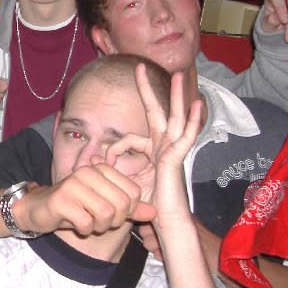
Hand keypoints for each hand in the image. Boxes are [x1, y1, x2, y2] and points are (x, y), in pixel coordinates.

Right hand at [12, 166, 155, 237]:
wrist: (38, 209)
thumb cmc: (74, 206)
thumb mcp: (105, 206)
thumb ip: (130, 208)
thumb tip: (154, 213)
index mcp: (102, 169)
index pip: (133, 193)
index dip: (128, 211)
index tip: (113, 214)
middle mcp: (89, 172)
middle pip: (122, 204)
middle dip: (114, 221)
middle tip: (100, 221)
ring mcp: (73, 184)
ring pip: (106, 214)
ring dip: (99, 226)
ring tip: (88, 222)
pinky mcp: (61, 199)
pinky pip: (86, 222)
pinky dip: (84, 229)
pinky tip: (75, 224)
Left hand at [107, 66, 200, 228]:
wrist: (164, 220)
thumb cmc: (148, 205)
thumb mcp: (124, 181)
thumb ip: (110, 168)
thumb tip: (92, 159)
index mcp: (151, 152)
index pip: (131, 137)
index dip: (114, 149)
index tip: (103, 164)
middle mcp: (163, 147)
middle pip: (157, 112)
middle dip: (149, 90)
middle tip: (141, 67)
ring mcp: (173, 150)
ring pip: (175, 117)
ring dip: (176, 96)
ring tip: (179, 75)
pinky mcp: (178, 157)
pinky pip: (186, 135)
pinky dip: (193, 119)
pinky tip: (196, 104)